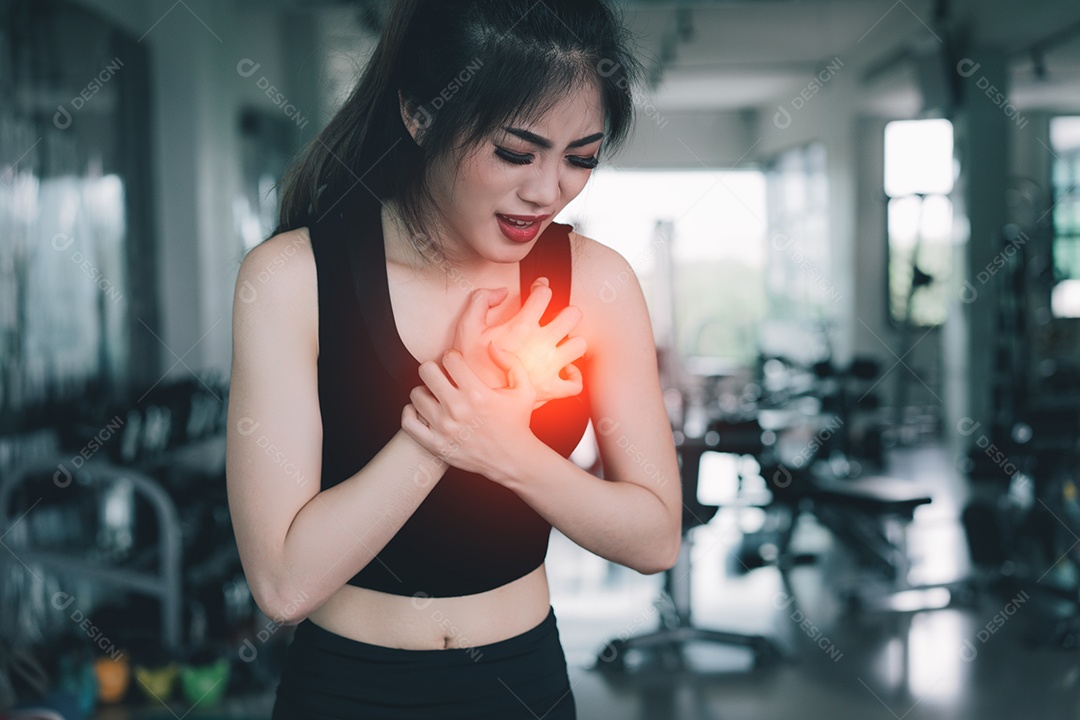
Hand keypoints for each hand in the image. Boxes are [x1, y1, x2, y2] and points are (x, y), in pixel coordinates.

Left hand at [401, 345, 535, 483]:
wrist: (513, 459)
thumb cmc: (517, 422)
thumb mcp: (524, 390)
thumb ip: (511, 362)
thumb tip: (490, 344)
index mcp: (476, 393)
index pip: (448, 358)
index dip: (452, 357)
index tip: (456, 365)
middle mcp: (457, 408)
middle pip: (426, 371)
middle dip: (433, 369)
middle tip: (441, 377)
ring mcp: (443, 428)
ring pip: (415, 395)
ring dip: (425, 392)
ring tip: (436, 397)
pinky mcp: (435, 444)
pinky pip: (408, 422)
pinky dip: (410, 413)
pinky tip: (423, 411)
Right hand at [453, 277, 586, 406]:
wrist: (473, 399)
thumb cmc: (470, 365)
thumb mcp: (467, 327)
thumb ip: (480, 300)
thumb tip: (501, 292)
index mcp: (521, 327)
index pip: (544, 294)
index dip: (541, 288)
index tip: (537, 291)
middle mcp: (540, 345)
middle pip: (573, 316)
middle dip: (564, 312)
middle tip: (553, 318)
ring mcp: (549, 368)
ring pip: (579, 345)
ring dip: (571, 342)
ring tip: (559, 342)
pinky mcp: (551, 389)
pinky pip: (575, 382)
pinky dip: (573, 375)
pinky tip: (563, 370)